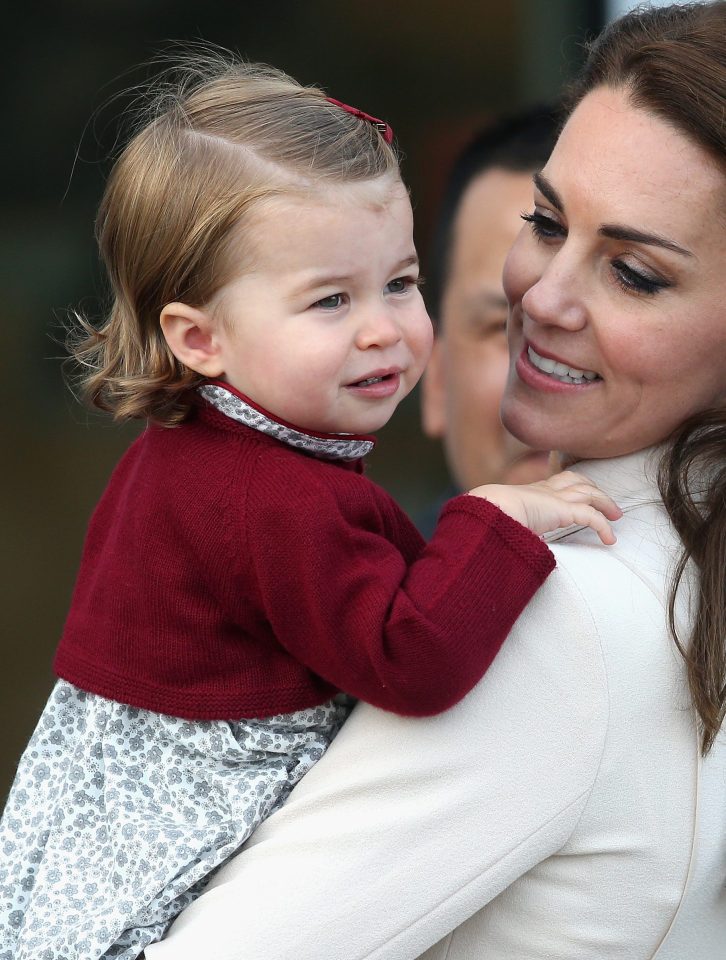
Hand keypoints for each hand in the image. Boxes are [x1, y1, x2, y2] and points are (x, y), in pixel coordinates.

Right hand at [468, 470, 622, 544]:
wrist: (489, 509)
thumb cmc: (489, 518)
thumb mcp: (502, 521)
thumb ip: (511, 529)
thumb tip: (505, 548)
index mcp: (530, 492)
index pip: (555, 481)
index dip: (570, 483)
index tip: (578, 491)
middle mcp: (545, 491)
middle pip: (576, 480)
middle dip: (593, 487)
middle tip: (604, 502)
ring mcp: (555, 498)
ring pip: (589, 493)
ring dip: (605, 503)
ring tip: (616, 516)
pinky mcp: (563, 510)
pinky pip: (591, 517)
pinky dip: (604, 527)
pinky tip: (609, 539)